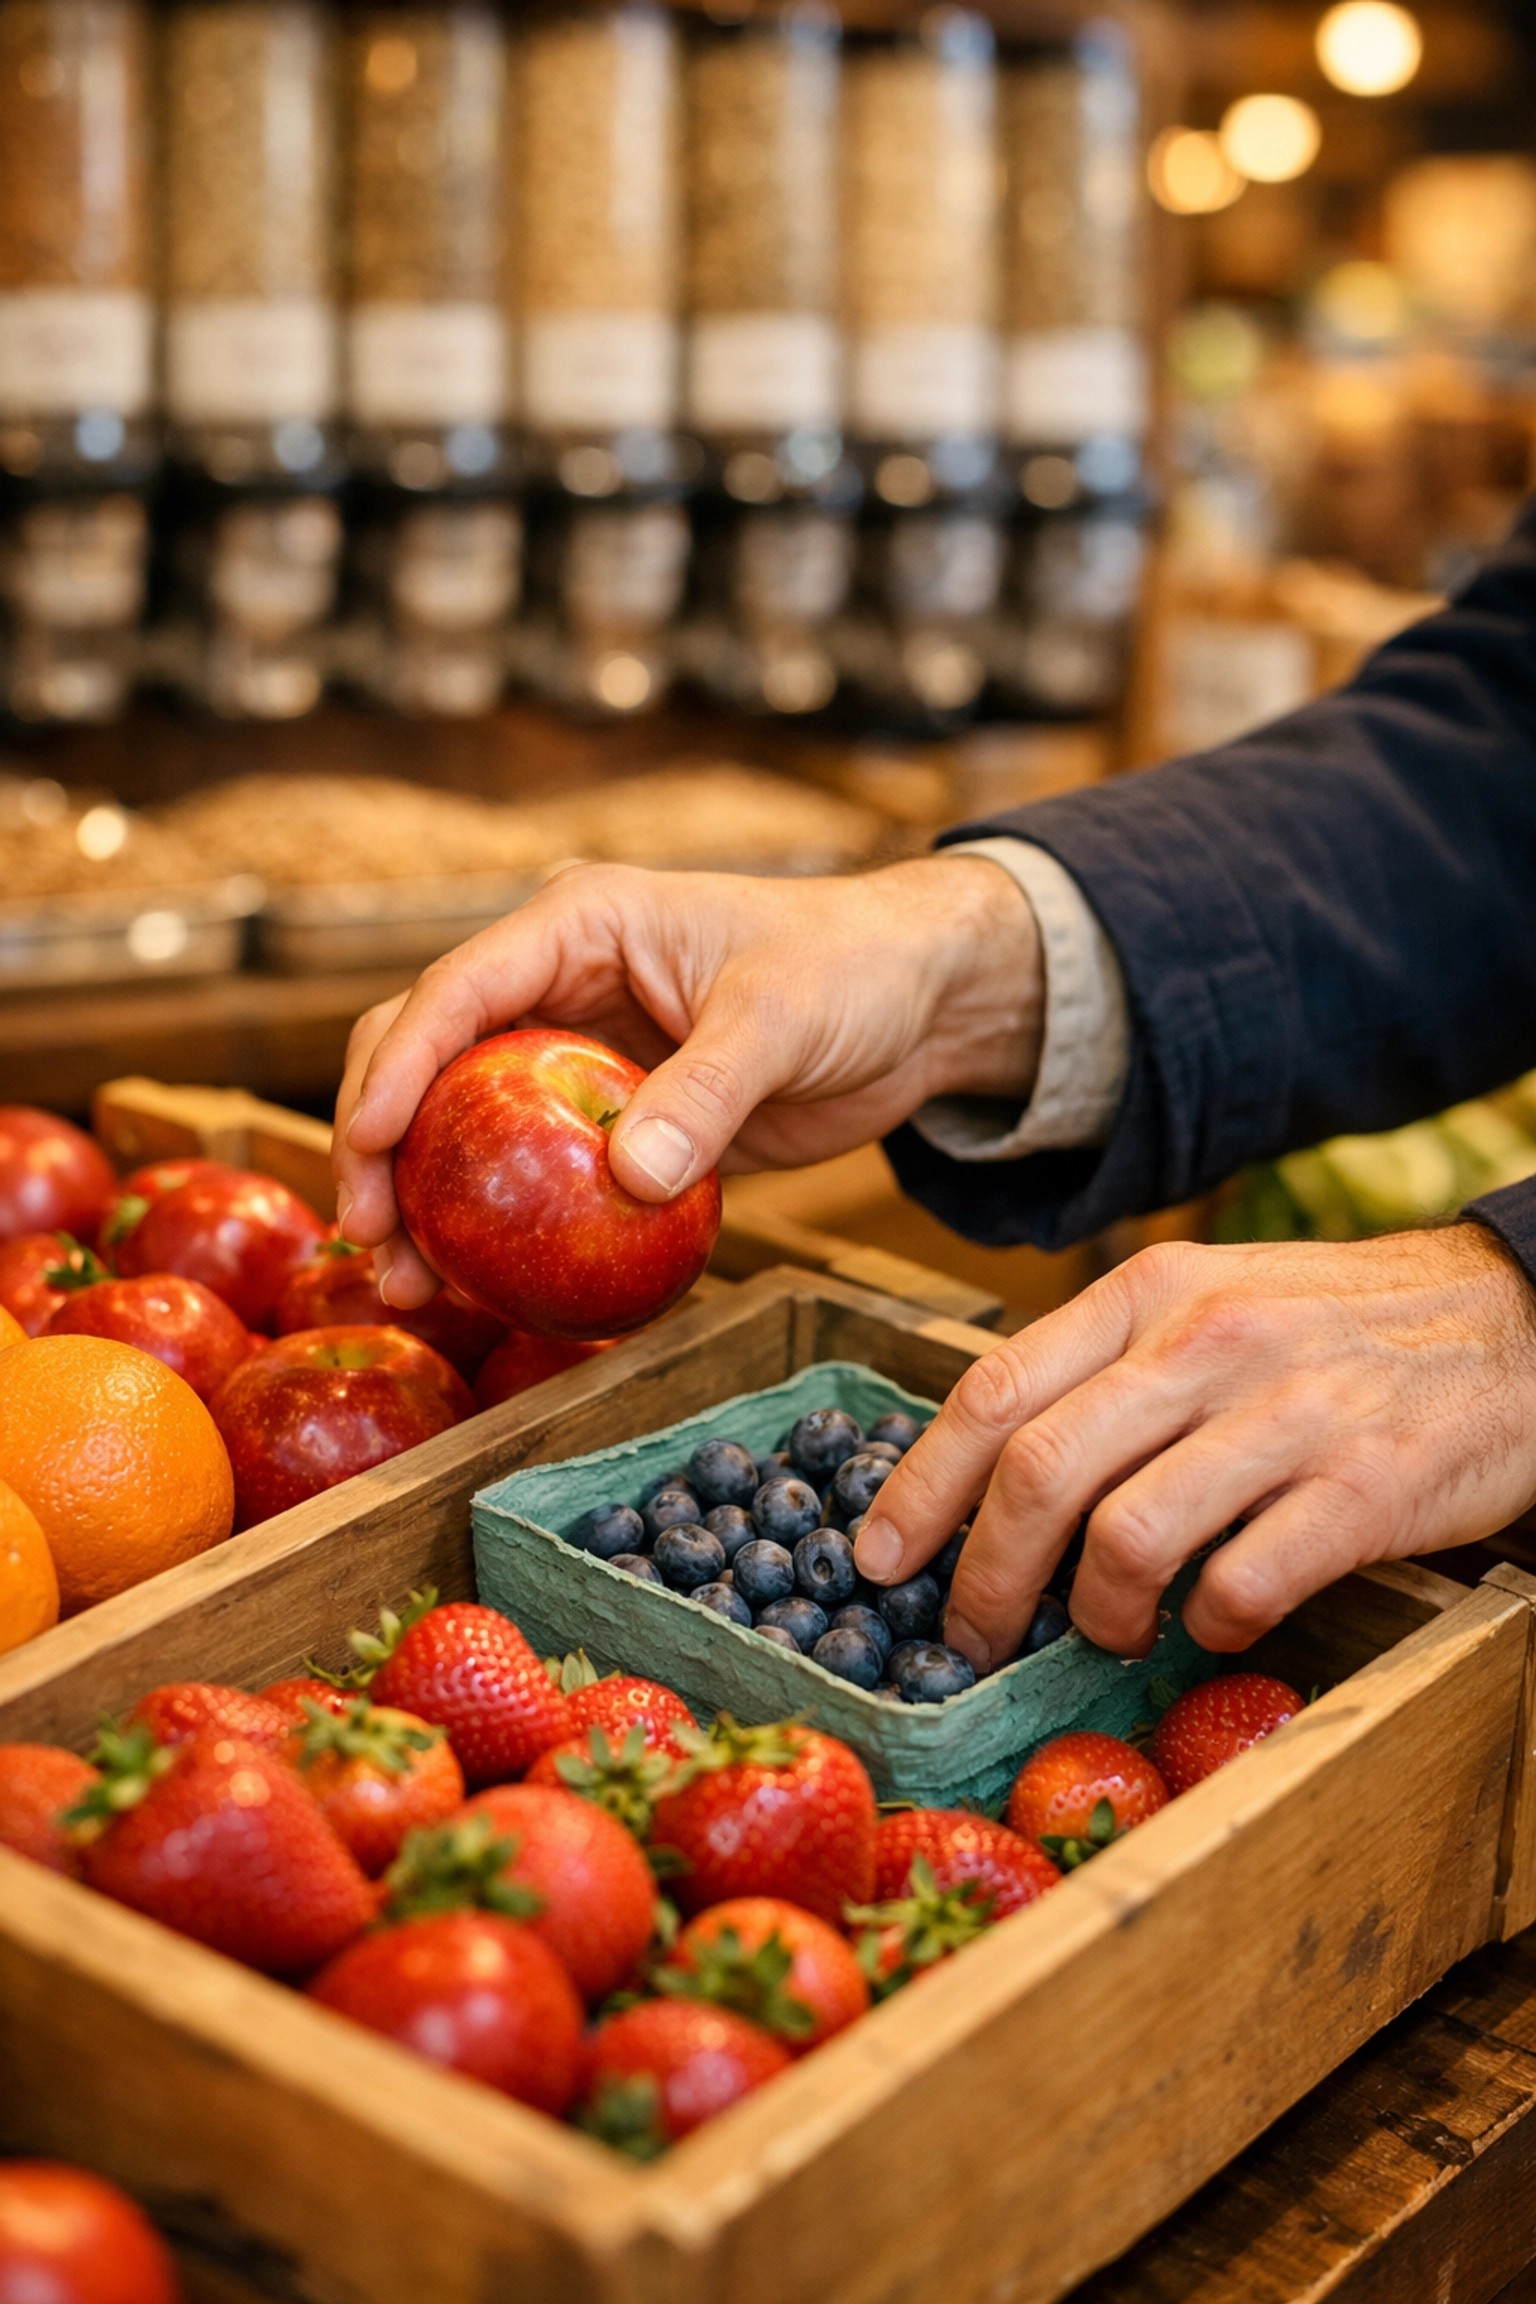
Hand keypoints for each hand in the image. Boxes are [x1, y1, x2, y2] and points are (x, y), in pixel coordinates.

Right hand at [334, 856, 1040, 1305]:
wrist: (921, 1004)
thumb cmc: (852, 970)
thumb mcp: (780, 1019)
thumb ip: (705, 1092)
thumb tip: (628, 1179)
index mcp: (579, 925)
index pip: (456, 991)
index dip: (397, 1069)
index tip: (367, 1148)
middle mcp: (557, 982)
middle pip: (427, 1055)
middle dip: (381, 1143)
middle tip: (373, 1239)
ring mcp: (575, 1056)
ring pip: (463, 1124)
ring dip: (425, 1199)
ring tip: (410, 1286)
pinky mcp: (611, 1119)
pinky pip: (531, 1173)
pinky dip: (499, 1224)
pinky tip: (482, 1289)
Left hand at [854, 1224, 1535, 1663]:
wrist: (1517, 1316)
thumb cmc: (1337, 1325)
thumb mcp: (1211, 1301)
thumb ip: (1108, 1366)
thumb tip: (994, 1467)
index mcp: (1151, 1292)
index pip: (996, 1390)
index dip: (921, 1487)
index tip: (878, 1560)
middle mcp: (1207, 1342)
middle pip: (1040, 1472)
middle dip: (983, 1578)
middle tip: (972, 1637)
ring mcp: (1288, 1414)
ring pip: (1126, 1537)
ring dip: (1094, 1613)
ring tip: (1107, 1631)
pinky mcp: (1365, 1489)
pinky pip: (1240, 1584)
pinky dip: (1207, 1625)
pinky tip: (1214, 1620)